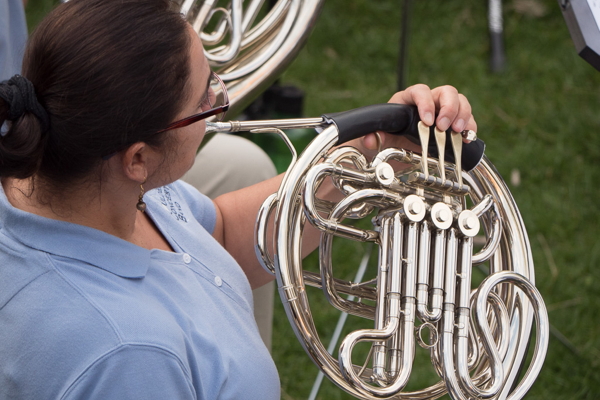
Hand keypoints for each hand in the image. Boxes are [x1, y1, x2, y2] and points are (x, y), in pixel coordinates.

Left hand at [361, 84, 476, 151]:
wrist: (397, 152)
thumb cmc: (388, 139)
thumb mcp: (379, 138)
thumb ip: (373, 137)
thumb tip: (370, 140)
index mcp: (408, 100)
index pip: (419, 91)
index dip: (425, 103)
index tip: (427, 121)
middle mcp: (428, 102)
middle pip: (446, 92)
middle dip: (448, 108)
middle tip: (443, 127)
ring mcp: (443, 111)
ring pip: (460, 101)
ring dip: (462, 116)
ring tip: (457, 132)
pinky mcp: (453, 124)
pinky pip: (468, 119)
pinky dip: (470, 128)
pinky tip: (467, 138)